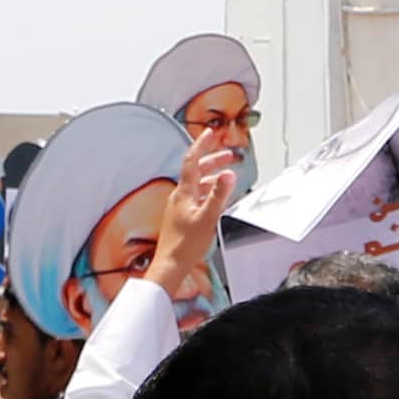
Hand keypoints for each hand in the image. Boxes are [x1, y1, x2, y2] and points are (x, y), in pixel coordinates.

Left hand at [144, 123, 241, 299]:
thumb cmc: (184, 245)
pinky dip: (208, 191)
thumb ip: (219, 195)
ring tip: (226, 175)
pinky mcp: (181, 217)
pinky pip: (196, 197)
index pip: (192, 160)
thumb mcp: (207, 217)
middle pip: (196, 170)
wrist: (170, 265)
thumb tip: (228, 175)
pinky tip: (216, 198)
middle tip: (227, 155)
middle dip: (212, 159)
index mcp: (184, 192)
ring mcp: (179, 206)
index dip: (201, 144)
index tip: (210, 133)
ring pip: (197, 183)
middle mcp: (179, 196)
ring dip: (212, 176)